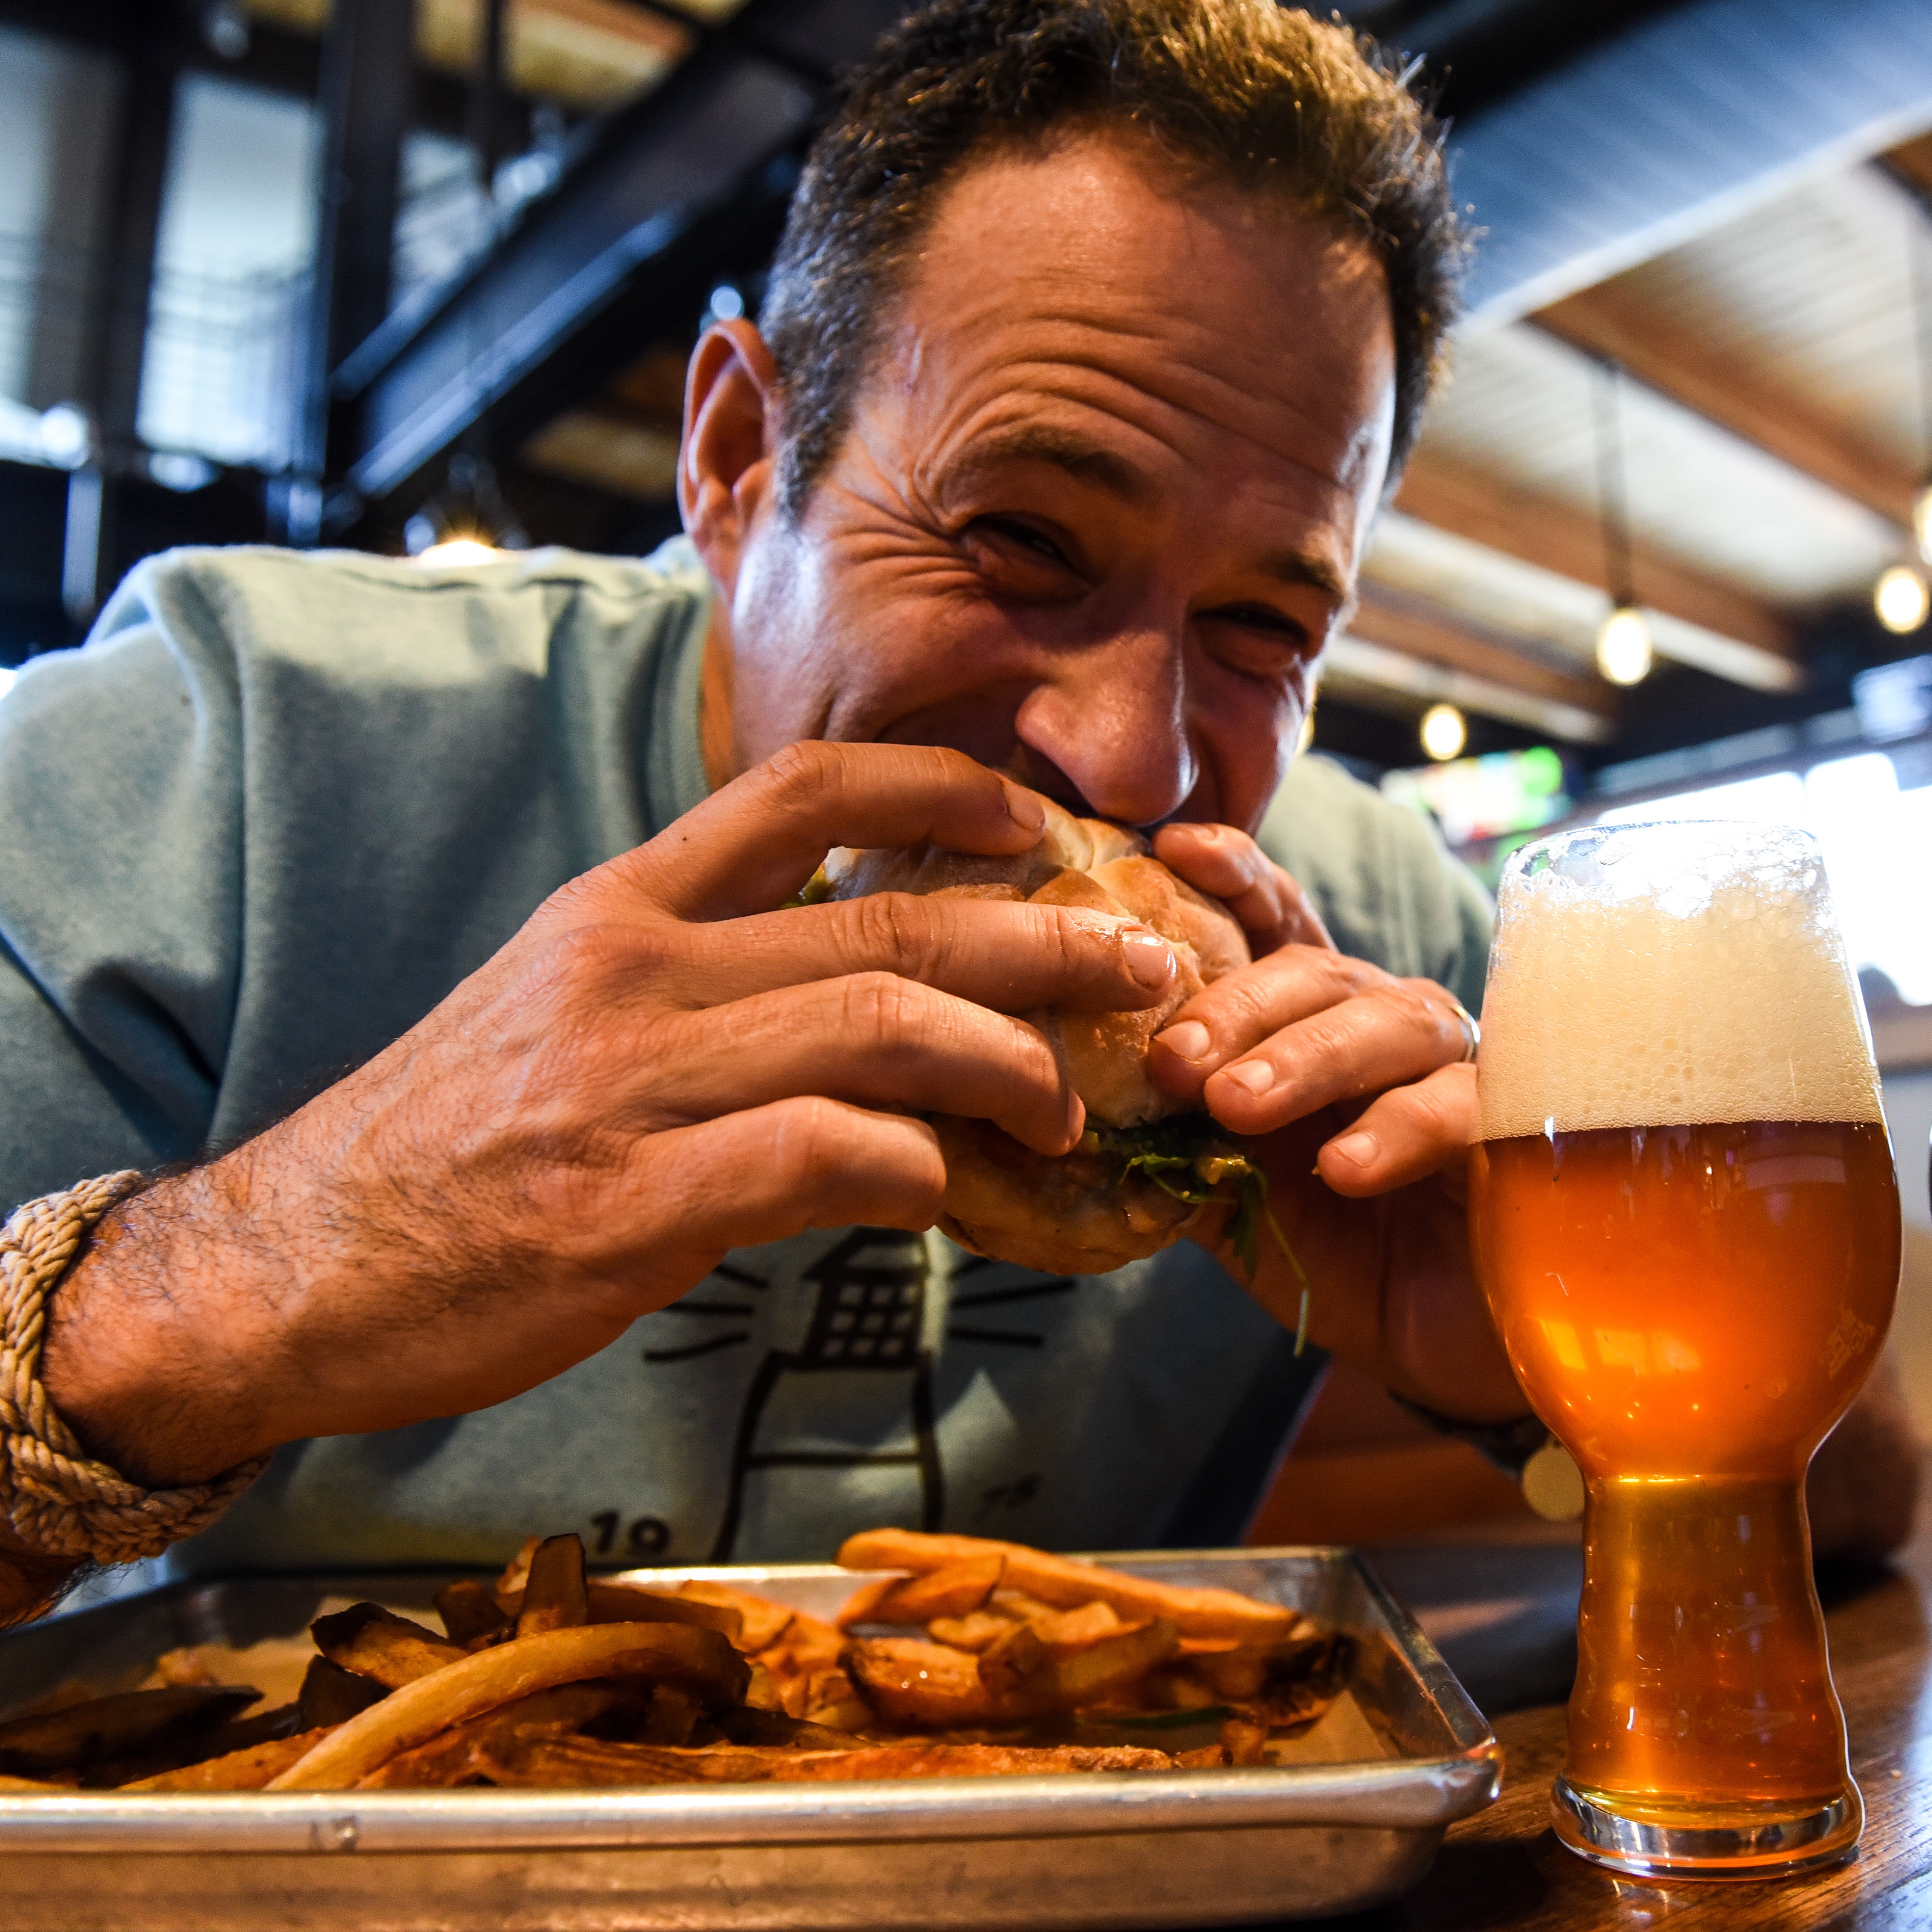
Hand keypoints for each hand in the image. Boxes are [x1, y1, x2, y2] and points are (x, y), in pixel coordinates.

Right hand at [46, 744, 1178, 1487]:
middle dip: (1044, 938)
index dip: (936, 786)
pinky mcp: (630, 1205)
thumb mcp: (557, 1016)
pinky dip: (912, 1166)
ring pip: (878, 1026)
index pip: (802, 791)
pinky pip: (820, 1155)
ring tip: (1069, 1106)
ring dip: (1006, 1066)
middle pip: (888, 921)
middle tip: (1144, 963)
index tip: (1029, 819)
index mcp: (623, 909)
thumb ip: (693, 986)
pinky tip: (949, 1191)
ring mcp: (633, 1085)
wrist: (290, 1267)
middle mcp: (637, 971)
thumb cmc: (444, 1146)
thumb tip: (845, 999)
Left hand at [1148, 821, 1523, 1422]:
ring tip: (1234, 1107)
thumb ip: (1172, 1153)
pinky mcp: (1513, 1131)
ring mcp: (1455, 1068)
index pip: (1276, 927)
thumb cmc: (1334, 1254)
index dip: (1235, 878)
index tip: (1175, 847)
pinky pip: (1455, 1110)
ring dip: (1302, 1060)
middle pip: (1315, 974)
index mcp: (1312, 1023)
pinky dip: (1394, 1131)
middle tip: (1172, 1062)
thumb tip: (1069, 1130)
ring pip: (1384, 1025)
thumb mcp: (1232, 1203)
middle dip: (1236, 1009)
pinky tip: (1341, 1167)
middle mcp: (1384, 1024)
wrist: (1437, 1347)